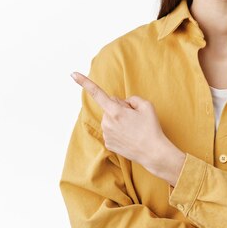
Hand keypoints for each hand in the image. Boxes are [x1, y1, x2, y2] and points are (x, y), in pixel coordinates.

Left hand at [70, 71, 185, 184]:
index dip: (84, 82)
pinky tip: (129, 137)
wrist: (153, 153)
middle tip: (135, 119)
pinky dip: (118, 131)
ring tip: (133, 129)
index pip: (97, 93)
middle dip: (119, 109)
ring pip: (110, 119)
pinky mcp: (108, 144)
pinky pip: (110, 131)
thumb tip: (119, 102)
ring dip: (119, 121)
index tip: (73, 74)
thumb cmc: (151, 128)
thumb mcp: (146, 105)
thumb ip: (131, 98)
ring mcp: (106, 134)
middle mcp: (107, 122)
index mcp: (115, 111)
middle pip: (110, 107)